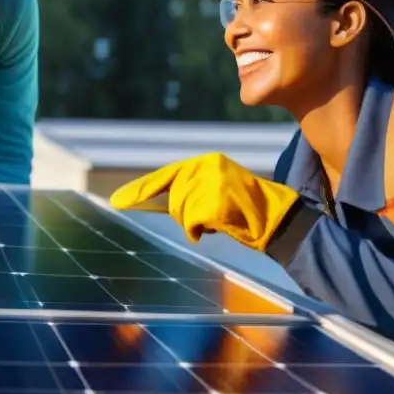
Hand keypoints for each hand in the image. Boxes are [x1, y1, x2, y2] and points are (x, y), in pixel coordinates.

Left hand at [109, 152, 300, 250]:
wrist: (277, 219)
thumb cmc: (244, 211)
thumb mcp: (213, 192)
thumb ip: (187, 192)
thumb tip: (149, 200)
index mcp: (205, 162)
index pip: (164, 176)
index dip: (139, 190)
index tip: (116, 201)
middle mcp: (206, 166)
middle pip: (173, 199)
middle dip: (185, 215)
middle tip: (210, 219)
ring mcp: (212, 181)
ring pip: (182, 212)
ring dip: (196, 224)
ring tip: (221, 220)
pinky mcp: (216, 199)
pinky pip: (192, 223)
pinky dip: (201, 231)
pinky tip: (220, 227)